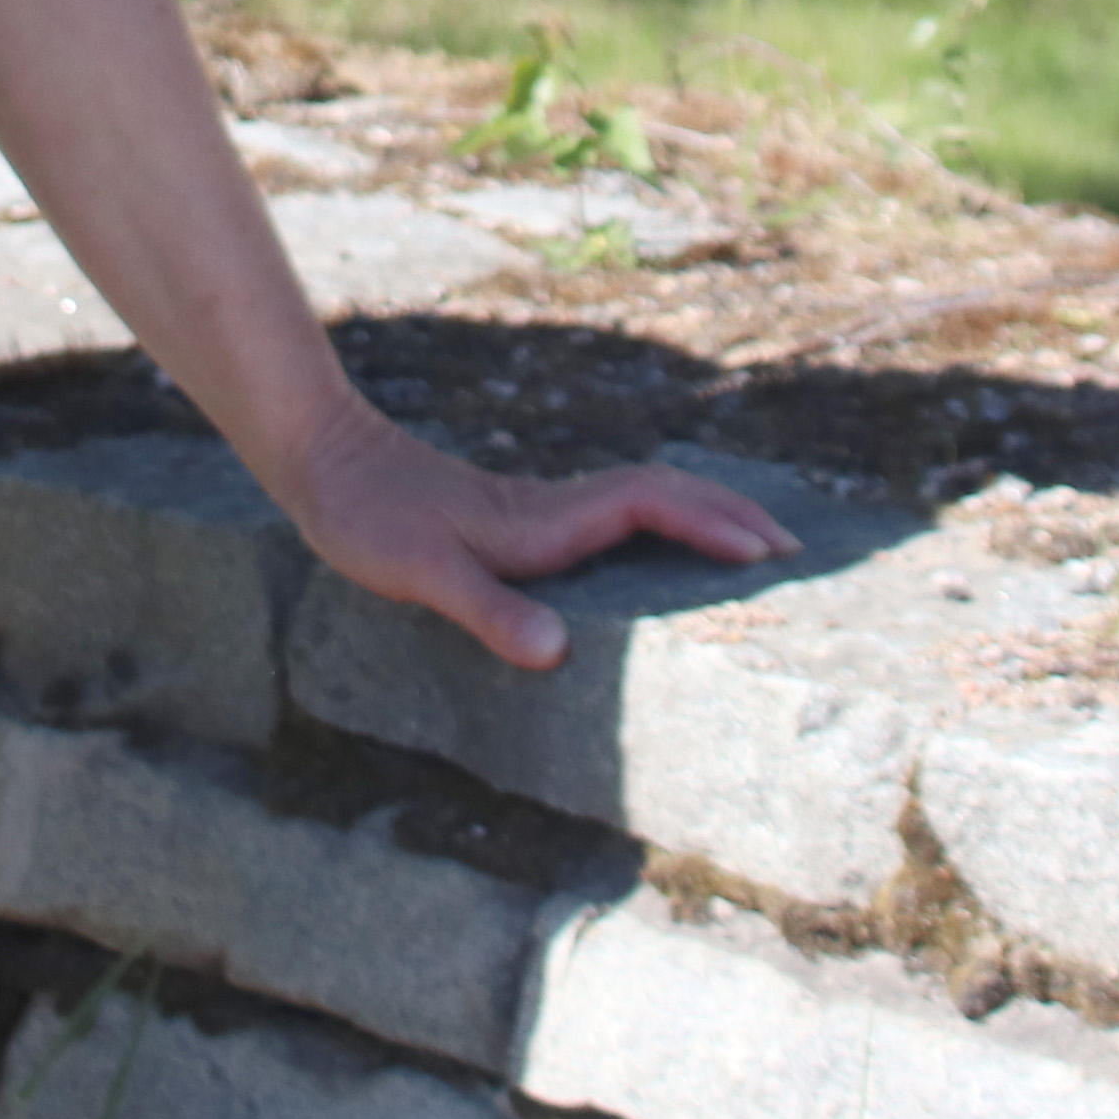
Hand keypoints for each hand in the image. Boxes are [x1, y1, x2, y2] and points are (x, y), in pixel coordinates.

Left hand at [267, 394, 794, 669]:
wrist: (325, 464)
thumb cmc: (369, 519)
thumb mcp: (421, 573)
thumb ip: (488, 610)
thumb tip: (557, 654)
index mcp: (545, 520)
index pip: (648, 508)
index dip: (707, 525)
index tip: (763, 552)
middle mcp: (554, 510)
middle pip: (662, 495)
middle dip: (729, 515)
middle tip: (792, 552)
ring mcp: (540, 514)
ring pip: (643, 501)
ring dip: (702, 514)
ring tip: (753, 546)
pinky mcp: (520, 523)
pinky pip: (614, 517)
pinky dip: (659, 524)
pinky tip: (657, 552)